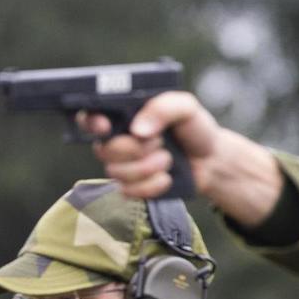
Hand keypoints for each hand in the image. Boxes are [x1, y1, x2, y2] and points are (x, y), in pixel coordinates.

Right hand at [78, 90, 221, 198]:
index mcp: (123, 117)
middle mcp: (116, 141)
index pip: (88, 117)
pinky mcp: (130, 187)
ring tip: (168, 159)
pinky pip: (128, 191)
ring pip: (116, 172)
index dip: (91, 123)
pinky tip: (166, 177)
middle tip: (159, 141)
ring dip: (148, 167)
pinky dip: (151, 185)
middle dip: (135, 149)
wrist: (210, 160)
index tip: (106, 127)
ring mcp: (121, 166)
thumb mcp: (185, 107)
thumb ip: (162, 108)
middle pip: (103, 149)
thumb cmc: (194, 129)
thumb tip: (138, 130)